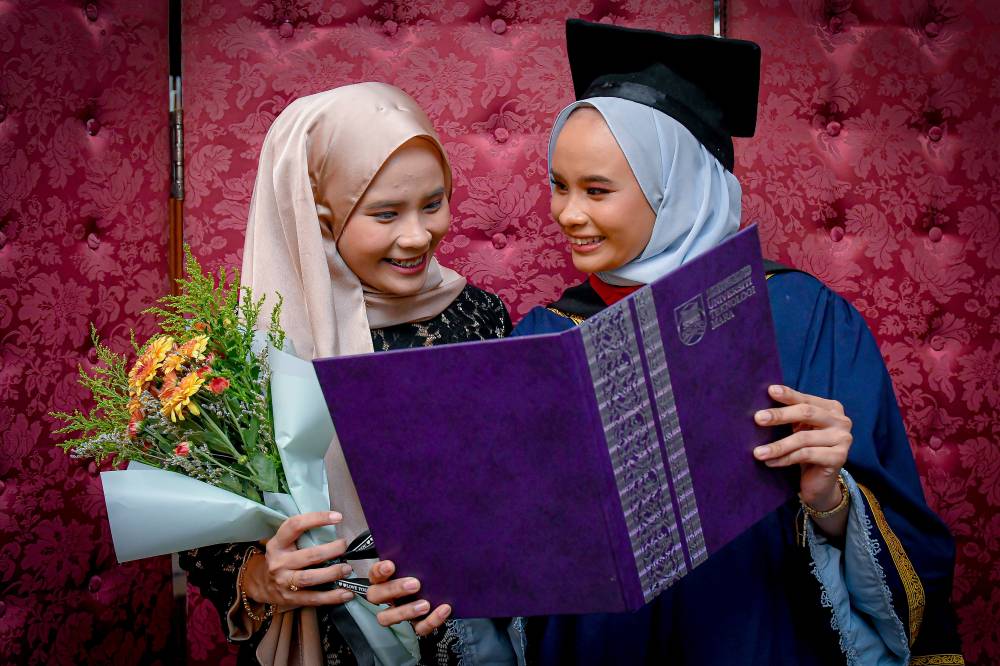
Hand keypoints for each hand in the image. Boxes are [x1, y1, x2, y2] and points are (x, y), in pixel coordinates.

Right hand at [243, 511, 355, 607]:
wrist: (262, 585)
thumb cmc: (282, 558)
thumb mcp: (284, 544)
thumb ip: (303, 537)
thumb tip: (336, 529)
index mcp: (278, 543)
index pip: (295, 526)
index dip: (317, 519)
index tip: (338, 517)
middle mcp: (279, 562)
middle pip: (309, 555)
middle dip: (331, 550)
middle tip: (345, 547)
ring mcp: (284, 582)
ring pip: (310, 578)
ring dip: (332, 573)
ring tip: (347, 569)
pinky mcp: (290, 599)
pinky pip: (313, 598)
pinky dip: (332, 597)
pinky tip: (346, 593)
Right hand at [367, 560, 451, 635]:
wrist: (441, 587)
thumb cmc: (423, 570)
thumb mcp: (417, 560)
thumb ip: (414, 554)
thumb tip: (421, 532)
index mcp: (383, 579)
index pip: (373, 574)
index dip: (379, 571)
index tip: (391, 565)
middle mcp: (386, 597)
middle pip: (375, 596)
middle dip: (394, 590)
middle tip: (415, 584)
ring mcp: (398, 612)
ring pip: (387, 618)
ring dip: (406, 611)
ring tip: (425, 604)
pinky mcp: (414, 625)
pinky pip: (418, 629)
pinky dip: (431, 621)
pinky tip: (444, 609)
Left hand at [753, 385, 852, 526]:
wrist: (820, 482)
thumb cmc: (806, 449)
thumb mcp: (799, 428)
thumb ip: (790, 414)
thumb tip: (762, 406)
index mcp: (831, 408)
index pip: (806, 399)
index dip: (788, 395)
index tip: (770, 390)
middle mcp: (841, 421)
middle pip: (806, 413)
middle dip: (780, 415)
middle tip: (758, 418)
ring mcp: (843, 439)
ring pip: (803, 438)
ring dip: (777, 445)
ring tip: (758, 452)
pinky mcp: (839, 457)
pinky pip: (806, 455)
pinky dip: (785, 458)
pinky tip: (770, 462)